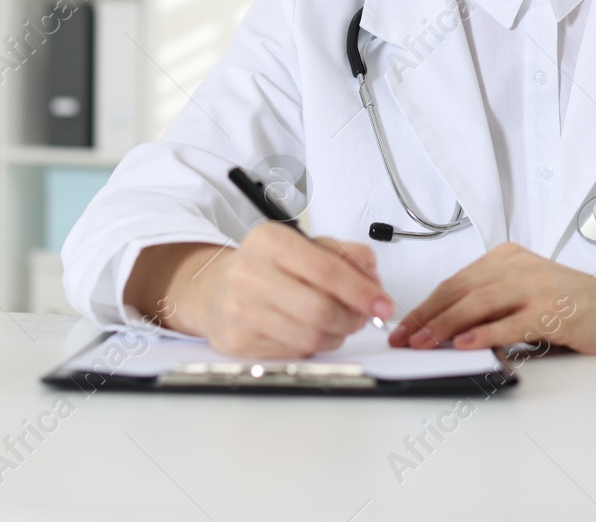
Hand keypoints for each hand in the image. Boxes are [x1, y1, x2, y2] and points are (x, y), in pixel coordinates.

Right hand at [126, 225, 395, 357]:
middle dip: (352, 318)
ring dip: (336, 335)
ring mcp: (239, 311)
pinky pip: (293, 354)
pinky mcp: (237, 342)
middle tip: (362, 317)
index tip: (383, 304)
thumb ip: (344, 255)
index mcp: (269, 241)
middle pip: (319, 309)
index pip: (326, 269)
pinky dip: (313, 347)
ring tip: (338, 324)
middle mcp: (249, 274)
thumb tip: (374, 281)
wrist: (212, 288)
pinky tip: (310, 332)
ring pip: (309, 337)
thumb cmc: (266, 266)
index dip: (361, 291)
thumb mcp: (303, 245)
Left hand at [386, 242, 595, 353]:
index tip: (403, 326)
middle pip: (461, 289)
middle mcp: (518, 265)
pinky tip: (464, 344)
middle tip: (403, 337)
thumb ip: (490, 307)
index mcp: (507, 258)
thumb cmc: (573, 305)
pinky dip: (484, 333)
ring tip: (423, 343)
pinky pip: (511, 321)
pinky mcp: (554, 307)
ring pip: (479, 302)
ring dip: (445, 324)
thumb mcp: (524, 295)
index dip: (425, 305)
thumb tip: (445, 332)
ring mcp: (536, 285)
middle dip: (426, 315)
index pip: (456, 281)